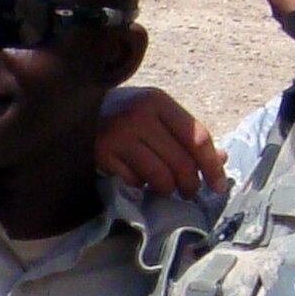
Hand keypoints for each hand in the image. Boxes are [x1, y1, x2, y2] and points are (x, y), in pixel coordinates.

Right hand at [97, 86, 226, 196]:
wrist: (72, 114)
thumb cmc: (121, 117)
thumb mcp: (156, 117)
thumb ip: (186, 136)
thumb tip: (222, 159)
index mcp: (158, 101)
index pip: (197, 138)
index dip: (212, 166)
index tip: (219, 187)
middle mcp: (139, 115)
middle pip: (182, 163)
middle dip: (190, 185)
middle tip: (189, 193)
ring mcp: (119, 135)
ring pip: (161, 177)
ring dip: (166, 189)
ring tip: (164, 188)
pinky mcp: (102, 154)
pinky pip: (135, 183)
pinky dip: (139, 187)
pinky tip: (136, 180)